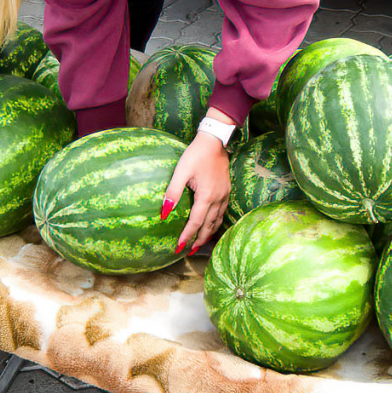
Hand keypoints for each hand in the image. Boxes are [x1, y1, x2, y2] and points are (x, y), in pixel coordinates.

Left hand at [162, 128, 230, 256]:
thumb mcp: (181, 172)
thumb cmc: (196, 155)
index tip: (179, 247)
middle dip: (199, 240)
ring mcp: (225, 195)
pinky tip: (211, 224)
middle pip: (209, 226)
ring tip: (199, 242)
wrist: (214, 141)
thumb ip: (173, 193)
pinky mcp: (227, 190)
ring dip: (208, 233)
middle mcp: (218, 199)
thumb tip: (164, 213)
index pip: (196, 222)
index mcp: (206, 196)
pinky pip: (222, 212)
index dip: (187, 236)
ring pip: (218, 220)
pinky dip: (216, 222)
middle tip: (189, 251)